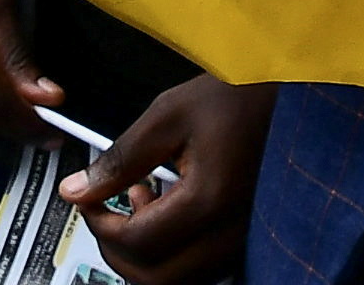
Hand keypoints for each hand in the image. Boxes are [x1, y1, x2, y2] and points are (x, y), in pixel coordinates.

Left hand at [63, 77, 274, 284]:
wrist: (284, 97)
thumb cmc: (235, 98)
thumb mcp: (167, 115)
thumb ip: (120, 159)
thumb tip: (78, 189)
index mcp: (210, 201)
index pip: (138, 243)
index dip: (100, 225)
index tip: (86, 200)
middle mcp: (230, 233)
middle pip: (157, 278)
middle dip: (117, 250)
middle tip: (101, 212)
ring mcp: (241, 241)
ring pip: (179, 280)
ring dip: (145, 255)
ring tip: (137, 200)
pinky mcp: (244, 239)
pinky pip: (200, 269)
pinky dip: (171, 253)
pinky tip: (164, 209)